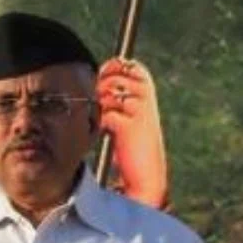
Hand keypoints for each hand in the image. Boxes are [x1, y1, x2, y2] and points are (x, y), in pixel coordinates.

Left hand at [97, 57, 168, 207]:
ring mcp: (139, 112)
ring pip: (110, 94)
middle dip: (102, 84)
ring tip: (102, 118)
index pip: (133, 67)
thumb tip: (94, 82)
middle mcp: (146, 100)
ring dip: (99, 104)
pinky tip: (104, 132)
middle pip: (118, 76)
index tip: (101, 76)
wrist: (146, 174)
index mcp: (148, 95)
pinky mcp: (130, 127)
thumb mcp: (129, 118)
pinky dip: (100, 122)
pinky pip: (107, 114)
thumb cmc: (134, 146)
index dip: (113, 67)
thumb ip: (117, 100)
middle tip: (98, 100)